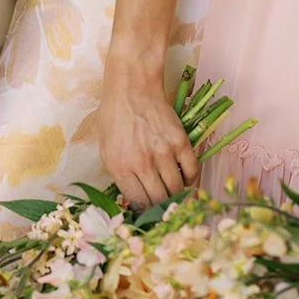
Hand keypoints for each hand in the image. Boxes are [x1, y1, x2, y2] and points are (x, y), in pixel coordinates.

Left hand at [98, 63, 197, 208]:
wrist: (131, 86)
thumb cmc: (114, 116)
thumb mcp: (106, 148)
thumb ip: (119, 175)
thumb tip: (134, 199)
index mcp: (120, 167)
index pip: (139, 203)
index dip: (146, 211)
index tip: (149, 212)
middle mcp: (142, 163)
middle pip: (160, 201)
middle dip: (162, 208)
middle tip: (164, 206)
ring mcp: (163, 152)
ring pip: (177, 190)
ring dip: (176, 194)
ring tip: (173, 191)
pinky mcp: (180, 142)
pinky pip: (192, 172)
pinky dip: (190, 179)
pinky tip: (183, 176)